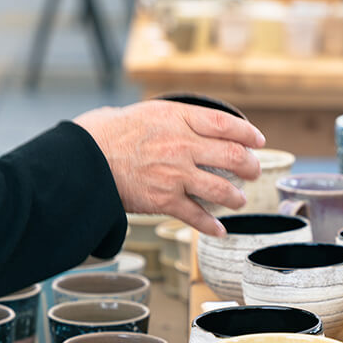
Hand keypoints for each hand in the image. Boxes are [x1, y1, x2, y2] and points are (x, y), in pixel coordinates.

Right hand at [74, 101, 265, 235]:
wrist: (84, 159)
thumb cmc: (108, 133)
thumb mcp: (144, 112)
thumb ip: (170, 118)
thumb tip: (184, 123)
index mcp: (178, 119)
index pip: (226, 124)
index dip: (248, 133)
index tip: (257, 140)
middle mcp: (182, 146)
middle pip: (233, 156)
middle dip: (250, 166)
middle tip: (254, 171)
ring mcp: (176, 174)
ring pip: (222, 189)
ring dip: (236, 197)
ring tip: (239, 199)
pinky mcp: (165, 200)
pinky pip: (197, 216)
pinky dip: (212, 225)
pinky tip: (220, 230)